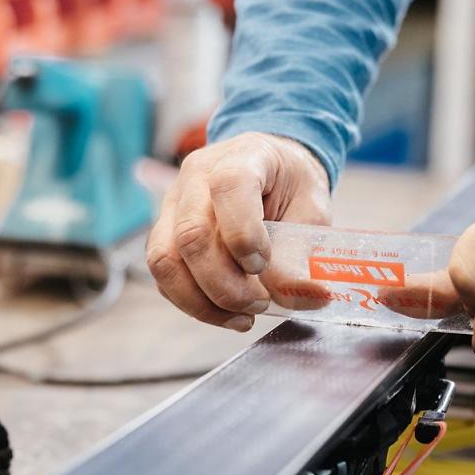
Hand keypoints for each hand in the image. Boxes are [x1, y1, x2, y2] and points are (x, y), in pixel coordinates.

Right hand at [146, 132, 330, 330]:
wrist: (270, 170)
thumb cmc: (291, 186)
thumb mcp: (311, 211)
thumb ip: (299, 253)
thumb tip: (298, 298)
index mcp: (241, 157)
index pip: (228, 187)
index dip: (243, 234)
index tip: (263, 264)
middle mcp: (196, 177)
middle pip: (191, 235)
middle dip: (225, 285)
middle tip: (258, 303)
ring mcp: (173, 204)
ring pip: (165, 260)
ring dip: (202, 302)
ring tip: (242, 317)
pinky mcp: (163, 233)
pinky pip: (163, 276)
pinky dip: (192, 303)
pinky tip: (224, 313)